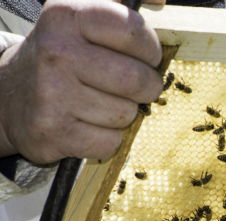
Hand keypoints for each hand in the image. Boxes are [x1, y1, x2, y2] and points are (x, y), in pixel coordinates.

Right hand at [0, 0, 162, 163]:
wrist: (11, 97)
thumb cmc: (62, 57)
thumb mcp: (81, 20)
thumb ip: (119, 6)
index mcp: (66, 16)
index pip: (133, 30)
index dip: (151, 50)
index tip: (146, 57)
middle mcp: (56, 51)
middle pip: (136, 79)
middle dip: (144, 87)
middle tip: (131, 87)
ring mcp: (52, 93)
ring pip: (126, 113)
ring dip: (123, 113)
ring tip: (100, 103)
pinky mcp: (54, 131)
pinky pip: (110, 141)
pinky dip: (108, 138)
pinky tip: (89, 124)